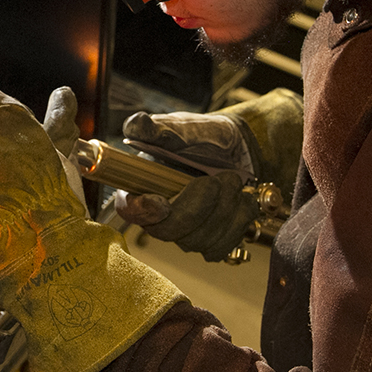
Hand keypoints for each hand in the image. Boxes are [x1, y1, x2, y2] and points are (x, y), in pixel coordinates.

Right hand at [116, 89, 302, 260]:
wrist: (240, 150)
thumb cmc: (206, 137)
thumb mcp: (183, 128)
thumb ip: (159, 129)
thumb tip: (137, 124)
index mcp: (142, 184)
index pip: (128, 208)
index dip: (142, 211)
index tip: (162, 204)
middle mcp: (159, 214)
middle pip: (167, 231)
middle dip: (197, 207)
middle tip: (215, 180)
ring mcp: (185, 232)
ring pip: (198, 240)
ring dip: (224, 209)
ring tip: (233, 181)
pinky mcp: (209, 241)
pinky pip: (220, 247)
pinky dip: (238, 221)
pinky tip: (242, 200)